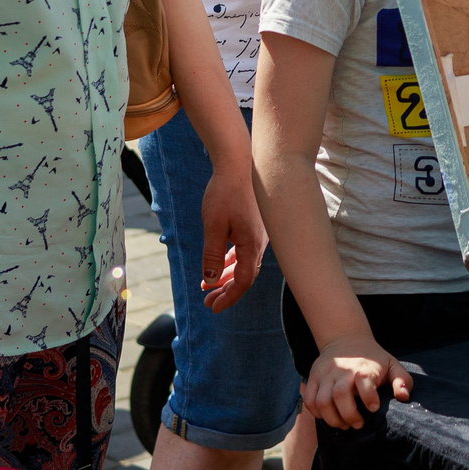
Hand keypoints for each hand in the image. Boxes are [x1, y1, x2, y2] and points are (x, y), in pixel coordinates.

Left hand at [195, 167, 266, 312]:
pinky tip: (218, 262)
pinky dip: (230, 259)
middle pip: (245, 276)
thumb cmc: (225, 192)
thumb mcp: (213, 225)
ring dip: (227, 275)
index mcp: (252, 245)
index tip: (212, 307)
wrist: (239, 162)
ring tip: (207, 284)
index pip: (242, 282)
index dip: (228, 297)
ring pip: (244, 263)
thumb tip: (211, 280)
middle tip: (208, 302)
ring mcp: (260, 233)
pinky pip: (244, 250)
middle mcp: (260, 242)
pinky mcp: (255, 225)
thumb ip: (212, 254)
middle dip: (226, 290)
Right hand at [302, 333, 411, 428]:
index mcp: (364, 367)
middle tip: (358, 424)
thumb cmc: (373, 359)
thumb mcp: (392, 365)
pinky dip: (317, 413)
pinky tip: (329, 416)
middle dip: (348, 415)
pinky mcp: (314, 377)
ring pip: (322, 401)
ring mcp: (326, 374)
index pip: (364, 380)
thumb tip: (403, 397)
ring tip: (343, 424)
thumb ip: (403, 381)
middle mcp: (343, 370)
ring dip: (332, 419)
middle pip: (339, 394)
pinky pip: (309, 400)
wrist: (346, 339)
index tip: (373, 408)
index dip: (369, 396)